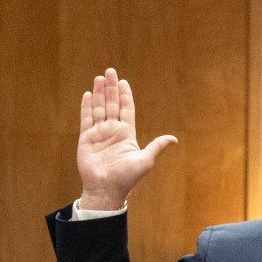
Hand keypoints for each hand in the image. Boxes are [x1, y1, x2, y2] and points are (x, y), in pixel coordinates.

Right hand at [76, 68, 177, 210]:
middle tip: (110, 71)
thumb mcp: (145, 161)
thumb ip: (156, 146)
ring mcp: (99, 133)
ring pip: (99, 108)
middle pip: (112, 104)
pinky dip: (87, 106)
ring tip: (99, 78)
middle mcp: (113, 131)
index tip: (124, 82)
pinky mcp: (86, 138)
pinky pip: (86, 119)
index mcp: (127, 134)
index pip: (126, 110)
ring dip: (100, 93)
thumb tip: (174, 139)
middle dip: (111, 88)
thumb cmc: (127, 178)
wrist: (106, 189)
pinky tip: (88, 94)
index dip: (125, 96)